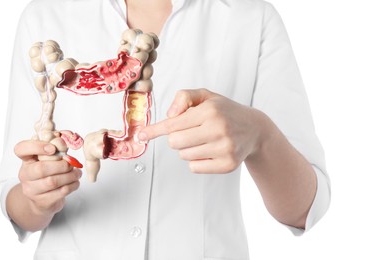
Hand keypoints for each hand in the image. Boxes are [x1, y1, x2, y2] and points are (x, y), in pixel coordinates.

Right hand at [14, 140, 81, 215]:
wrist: (42, 200)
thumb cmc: (48, 175)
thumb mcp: (48, 160)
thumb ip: (55, 148)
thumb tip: (67, 138)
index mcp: (26, 160)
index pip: (21, 149)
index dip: (36, 146)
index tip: (53, 148)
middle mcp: (25, 175)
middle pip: (41, 169)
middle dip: (61, 165)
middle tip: (72, 164)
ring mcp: (31, 190)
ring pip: (52, 182)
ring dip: (70, 176)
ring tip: (77, 173)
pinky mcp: (42, 201)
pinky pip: (60, 192)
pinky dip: (72, 185)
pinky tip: (75, 182)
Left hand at [138, 88, 263, 172]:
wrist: (254, 129)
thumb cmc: (224, 111)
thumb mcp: (206, 96)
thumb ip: (184, 97)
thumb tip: (169, 115)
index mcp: (210, 111)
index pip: (172, 124)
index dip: (155, 130)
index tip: (141, 135)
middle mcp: (218, 129)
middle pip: (175, 142)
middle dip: (176, 138)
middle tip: (189, 131)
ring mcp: (224, 149)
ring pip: (184, 155)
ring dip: (187, 149)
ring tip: (204, 139)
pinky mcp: (227, 165)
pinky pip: (195, 167)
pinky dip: (197, 161)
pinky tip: (210, 150)